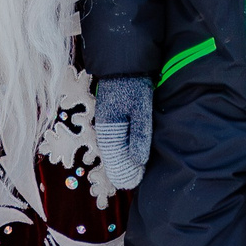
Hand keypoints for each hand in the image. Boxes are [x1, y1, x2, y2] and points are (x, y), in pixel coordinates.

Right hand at [91, 76, 153, 191]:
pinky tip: (131, 151)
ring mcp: (106, 121)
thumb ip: (140, 134)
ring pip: (113, 147)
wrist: (125, 63)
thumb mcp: (141, 109)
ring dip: (122, 158)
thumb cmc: (133, 85)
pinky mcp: (111, 116)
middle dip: (122, 168)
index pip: (113, 158)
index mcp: (109, 129)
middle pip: (112, 154)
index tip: (134, 182)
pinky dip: (122, 147)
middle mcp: (104, 127)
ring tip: (135, 171)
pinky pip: (115, 137)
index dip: (123, 171)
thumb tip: (138, 161)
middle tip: (135, 180)